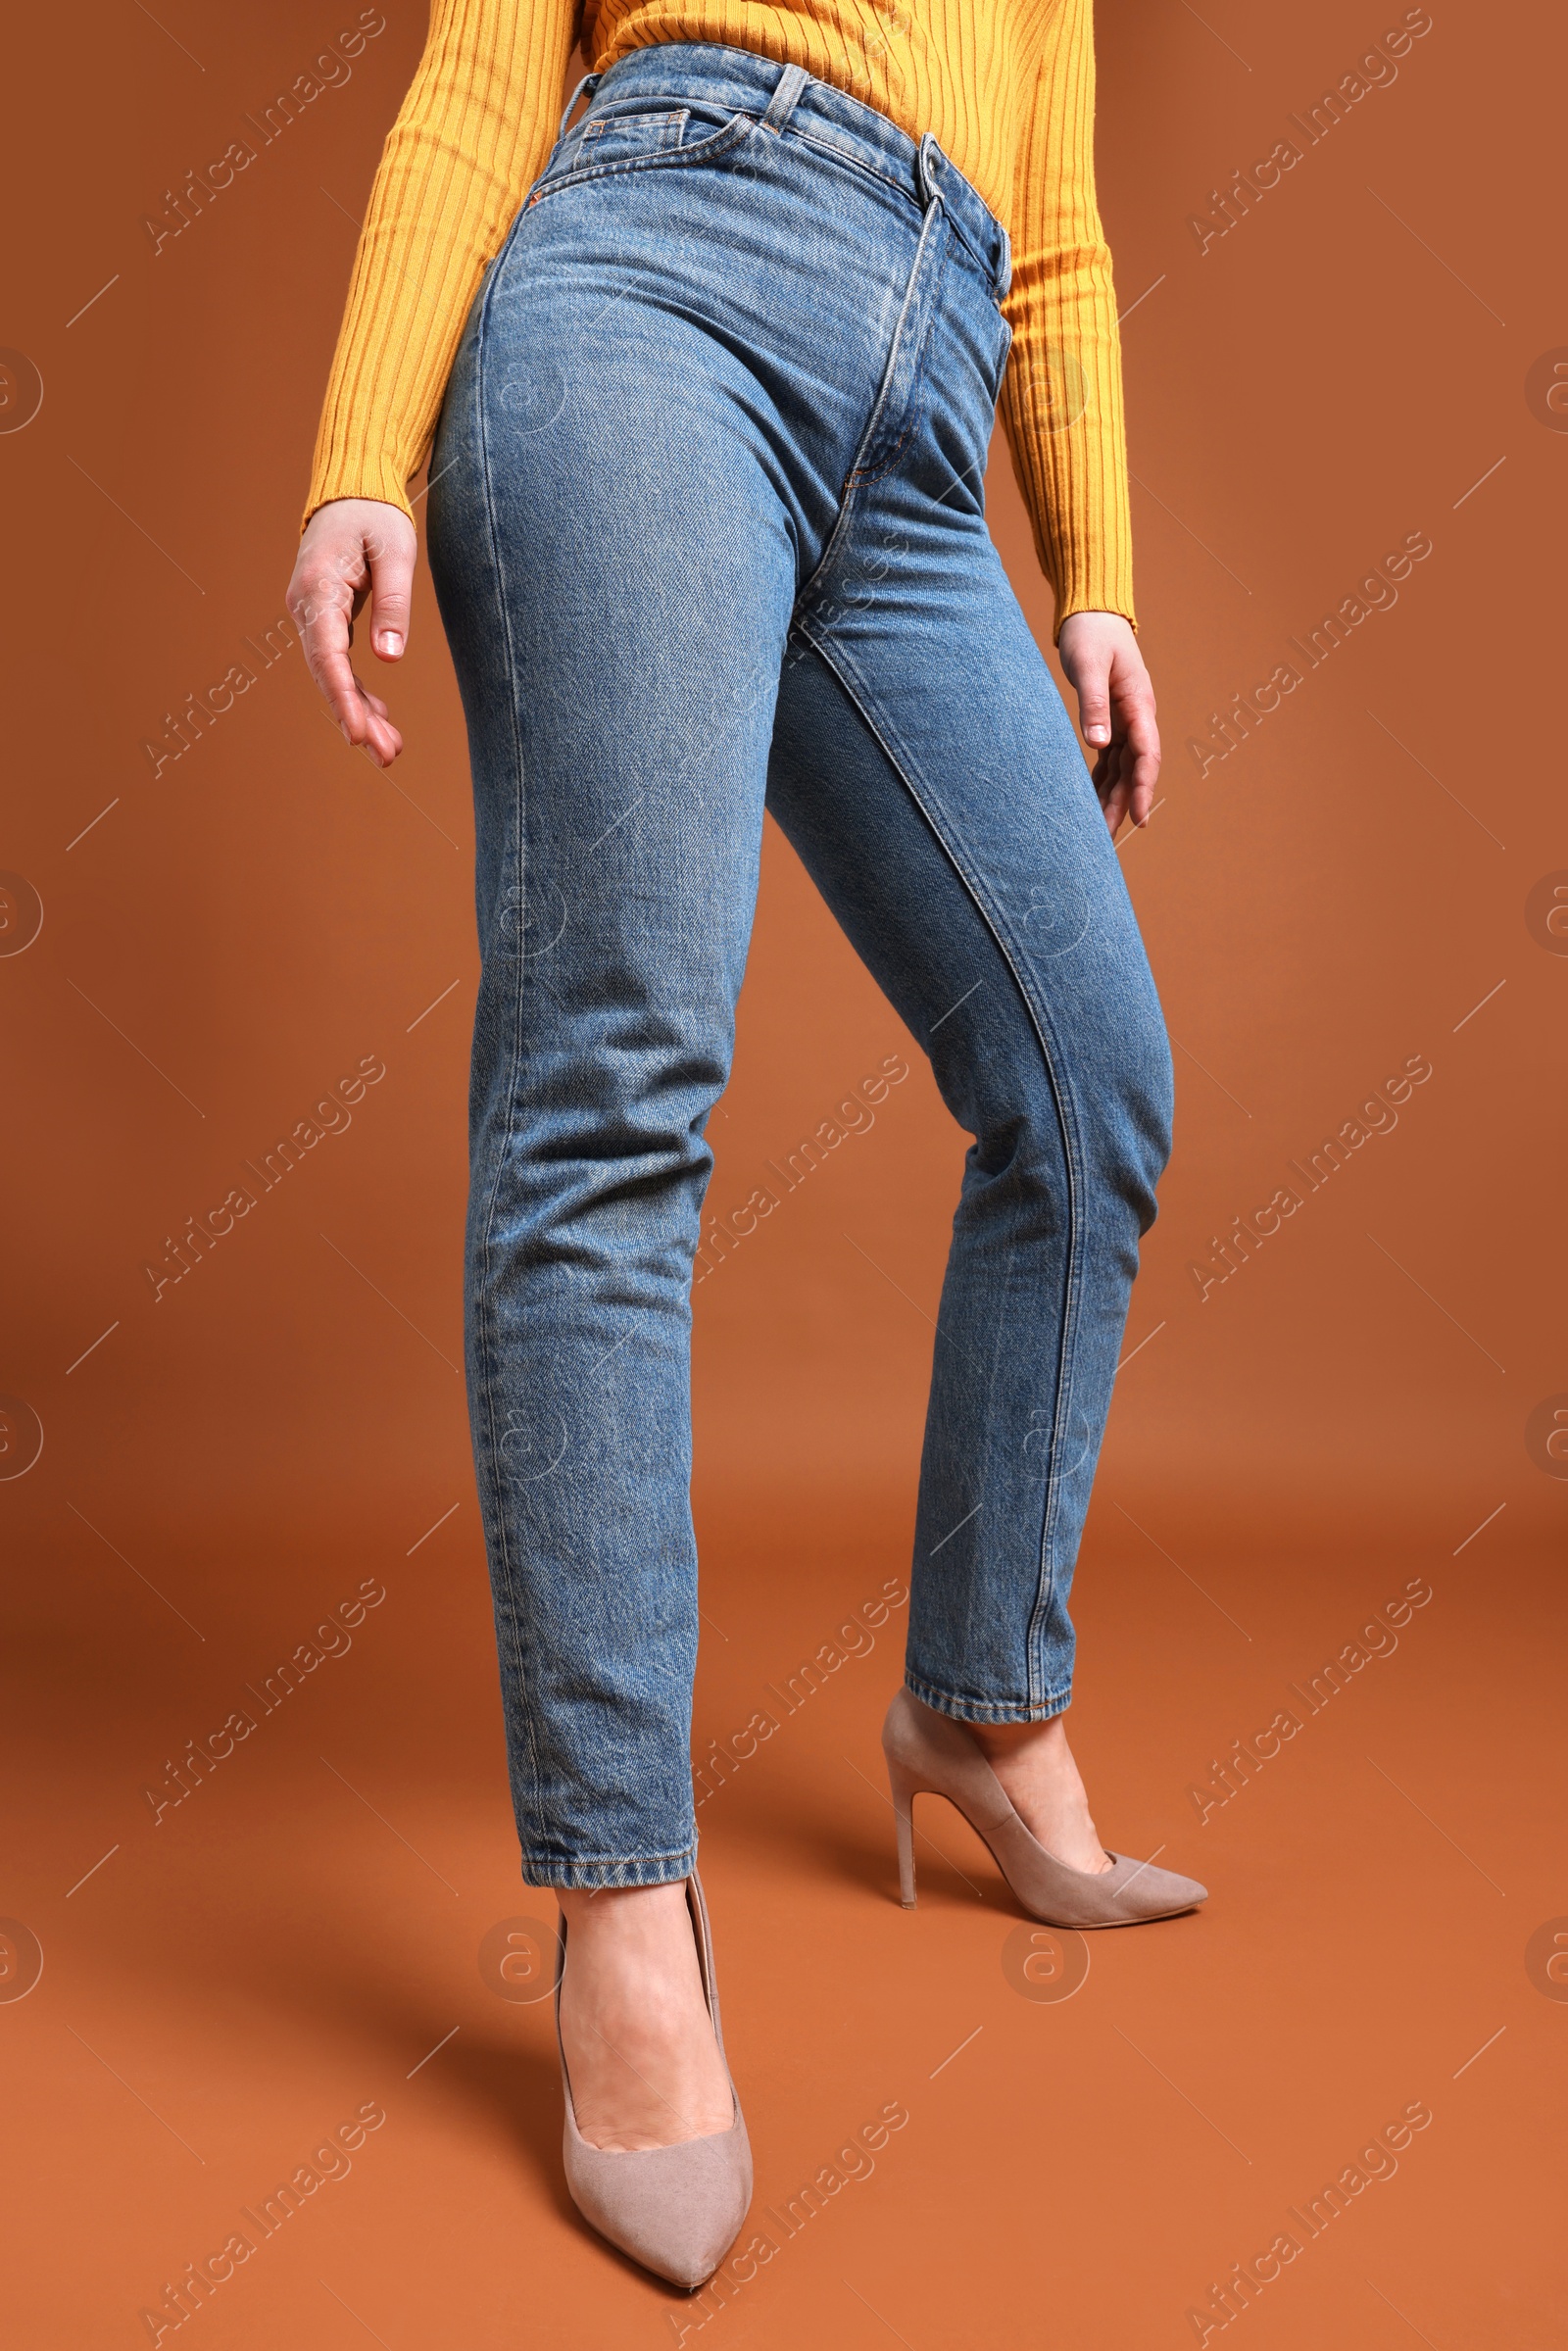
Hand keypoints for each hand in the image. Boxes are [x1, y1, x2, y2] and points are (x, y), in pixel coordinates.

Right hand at [287, 498, 415, 768]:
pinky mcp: (324, 619)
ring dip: (359, 712)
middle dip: (355, 717)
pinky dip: (357, 692)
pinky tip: (381, 718)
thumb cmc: (375, 516)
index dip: (342, 696)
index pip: (328, 653)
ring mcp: (311, 614)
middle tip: (387, 756)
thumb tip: (390, 659)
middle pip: (327, 673)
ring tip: (391, 750)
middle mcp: (306, 605)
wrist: (350, 494)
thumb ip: (392, 603)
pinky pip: (338, 663)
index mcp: (319, 587)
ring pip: (332, 674)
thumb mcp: (395, 551)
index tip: (358, 733)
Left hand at [1057, 611, 1159, 838]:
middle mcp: (1136, 718)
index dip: (1144, 787)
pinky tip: (1088, 806)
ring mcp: (1124, 722)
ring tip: (1098, 835)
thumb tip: (1098, 744)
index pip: (1147, 753)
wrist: (1092, 615)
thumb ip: (1092, 703)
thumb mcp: (1088, 665)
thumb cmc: (1090, 635)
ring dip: (1110, 800)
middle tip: (1108, 840)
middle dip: (1123, 805)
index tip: (1139, 817)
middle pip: (1134, 770)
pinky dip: (1099, 783)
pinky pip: (1107, 761)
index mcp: (1139, 704)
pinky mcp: (1109, 722)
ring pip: (1121, 770)